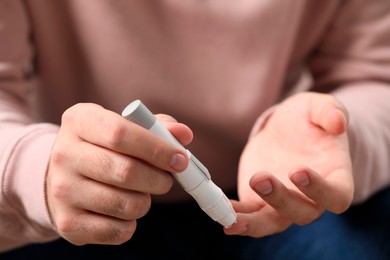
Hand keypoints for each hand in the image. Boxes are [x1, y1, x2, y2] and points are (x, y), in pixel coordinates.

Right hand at [46, 103, 191, 244]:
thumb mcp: (125, 126)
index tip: (179, 159)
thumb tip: (183, 134)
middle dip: (159, 178)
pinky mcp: (67, 223)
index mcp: (80, 121)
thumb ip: (157, 127)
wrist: (64, 176)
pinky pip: (117, 231)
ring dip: (145, 201)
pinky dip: (131, 223)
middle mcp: (64, 154)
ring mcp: (62, 190)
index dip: (156, 148)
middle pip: (125, 171)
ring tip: (141, 192)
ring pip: (126, 204)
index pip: (120, 133)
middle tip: (167, 179)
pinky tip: (124, 209)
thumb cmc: (105, 147)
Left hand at [225, 92, 353, 236]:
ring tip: (231, 218)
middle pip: (302, 213)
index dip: (321, 190)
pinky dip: (234, 215)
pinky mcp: (259, 202)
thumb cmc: (306, 120)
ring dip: (253, 223)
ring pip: (272, 223)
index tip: (297, 171)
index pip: (337, 196)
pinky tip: (219, 207)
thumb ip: (330, 111)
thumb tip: (338, 122)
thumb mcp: (317, 107)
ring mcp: (283, 204)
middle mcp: (311, 199)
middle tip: (259, 179)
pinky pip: (248, 215)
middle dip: (280, 199)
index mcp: (334, 178)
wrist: (284, 130)